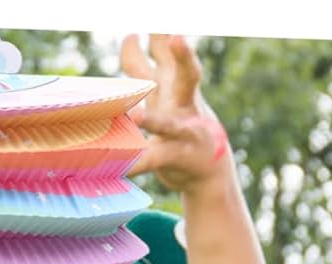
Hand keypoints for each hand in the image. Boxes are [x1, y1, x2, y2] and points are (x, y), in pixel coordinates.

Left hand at [119, 34, 230, 195]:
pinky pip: (154, 159)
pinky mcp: (176, 157)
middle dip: (183, 57)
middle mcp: (182, 103)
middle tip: (177, 38)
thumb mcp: (165, 89)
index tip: (138, 28)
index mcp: (176, 83)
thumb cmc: (179, 120)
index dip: (159, 36)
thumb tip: (130, 36)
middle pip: (187, 76)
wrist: (209, 165)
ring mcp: (182, 131)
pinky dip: (137, 163)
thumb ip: (144, 65)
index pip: (167, 53)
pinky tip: (122, 166)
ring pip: (167, 124)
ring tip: (138, 117)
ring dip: (152, 121)